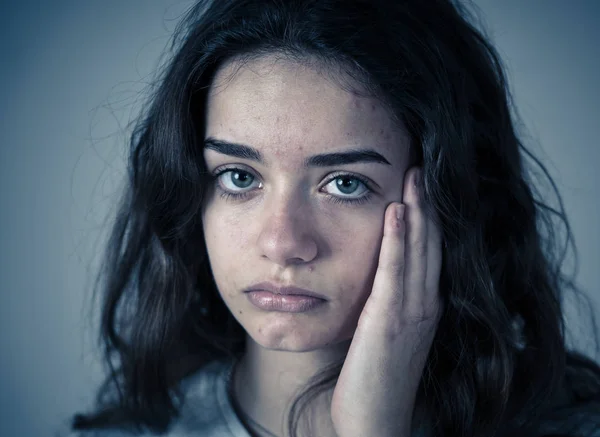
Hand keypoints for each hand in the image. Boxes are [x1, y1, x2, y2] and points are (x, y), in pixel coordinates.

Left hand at [330, 167, 442, 436]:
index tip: (420, 183)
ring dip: (417, 211)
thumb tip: (379, 274)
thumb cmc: (375, 376)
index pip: (429, 251)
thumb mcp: (385, 331)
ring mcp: (410, 313)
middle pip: (429, 244)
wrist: (373, 418)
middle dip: (427, 203)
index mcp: (423, 305)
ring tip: (413, 176)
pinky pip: (395, 273)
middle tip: (420, 166)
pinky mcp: (389, 322)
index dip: (428, 215)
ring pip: (417, 251)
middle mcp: (423, 304)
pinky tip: (397, 214)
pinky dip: (398, 241)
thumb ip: (388, 301)